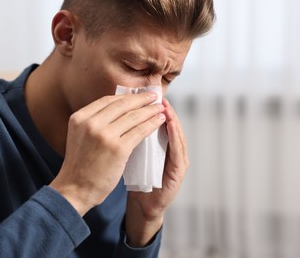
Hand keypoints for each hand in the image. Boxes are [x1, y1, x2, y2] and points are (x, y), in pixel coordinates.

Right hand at [50, 92, 165, 215]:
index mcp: (80, 117)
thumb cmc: (80, 165)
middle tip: (154, 96)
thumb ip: (94, 122)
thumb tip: (119, 109)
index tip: (139, 94)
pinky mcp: (118, 149)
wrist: (75, 190)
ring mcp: (104, 135)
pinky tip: (159, 121)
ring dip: (150, 110)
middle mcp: (91, 123)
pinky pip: (140, 131)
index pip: (108, 100)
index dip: (126, 96)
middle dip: (141, 99)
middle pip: (122, 105)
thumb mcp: (80, 135)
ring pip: (133, 116)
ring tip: (160, 108)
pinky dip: (152, 124)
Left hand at [125, 98, 188, 246]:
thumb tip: (120, 115)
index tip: (146, 95)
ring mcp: (178, 161)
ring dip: (173, 119)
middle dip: (164, 110)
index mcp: (162, 146)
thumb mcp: (135, 153)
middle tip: (158, 96)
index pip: (159, 123)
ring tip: (166, 106)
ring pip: (178, 135)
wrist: (143, 204)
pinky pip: (178, 151)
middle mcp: (173, 151)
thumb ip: (134, 136)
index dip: (153, 109)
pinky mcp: (179, 172)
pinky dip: (176, 137)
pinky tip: (171, 125)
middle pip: (171, 125)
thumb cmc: (138, 178)